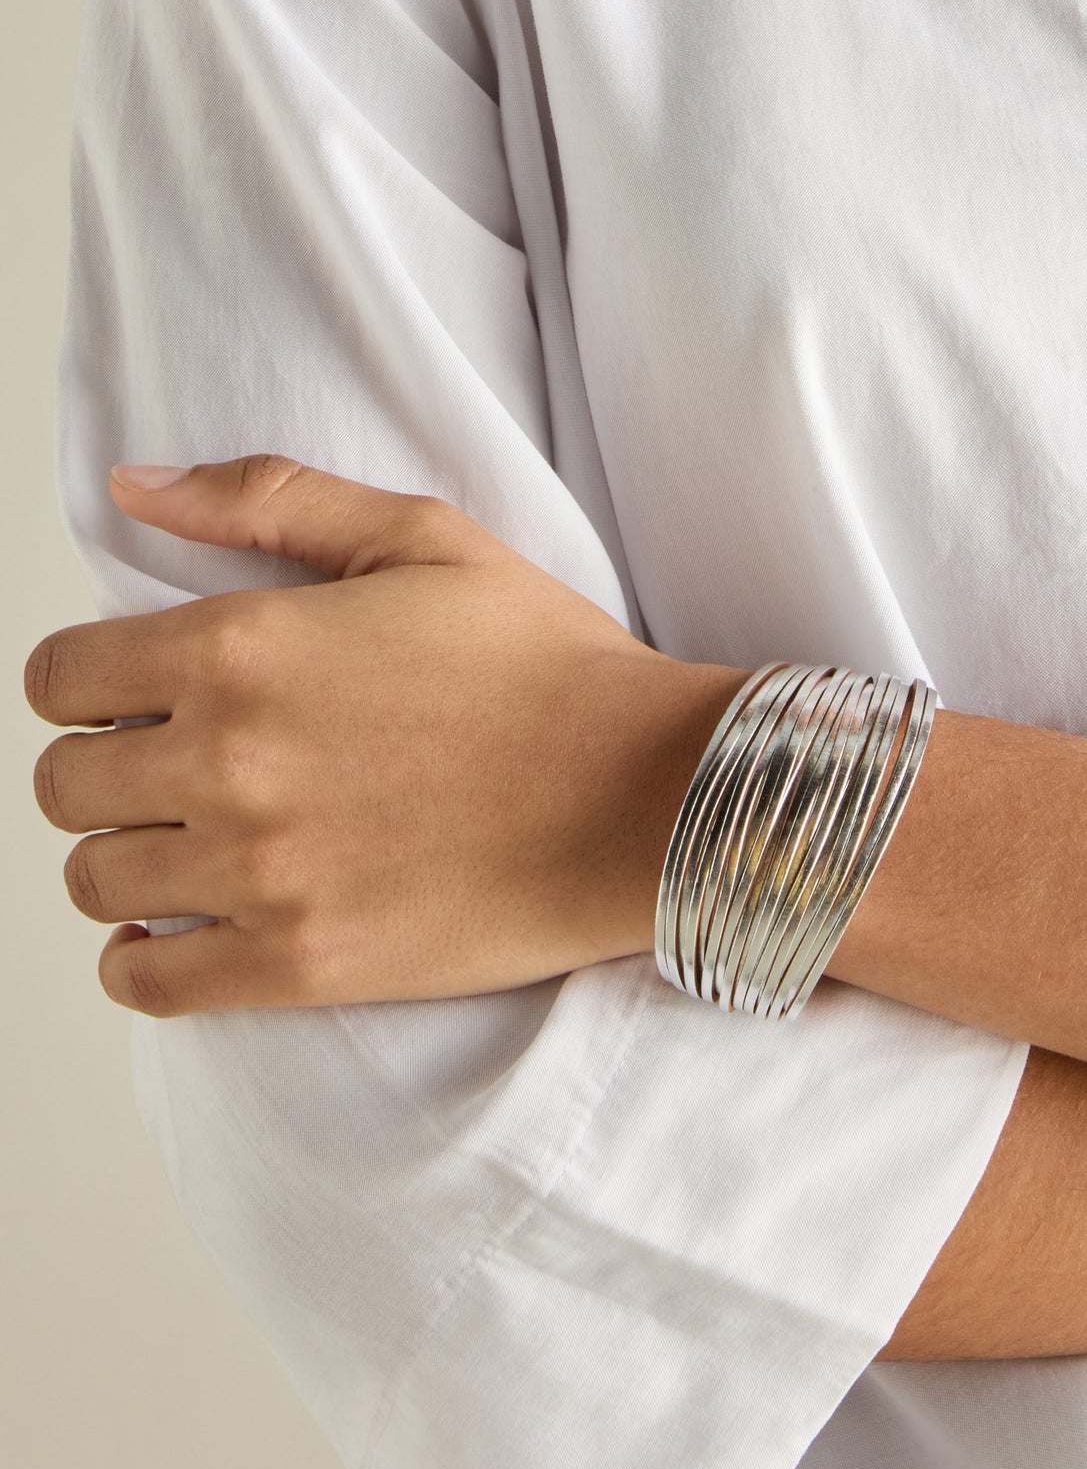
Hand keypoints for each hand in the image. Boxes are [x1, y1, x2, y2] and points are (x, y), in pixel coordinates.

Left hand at [26, 456, 745, 1016]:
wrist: (645, 791)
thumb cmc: (545, 661)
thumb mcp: (418, 537)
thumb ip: (267, 501)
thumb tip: (133, 485)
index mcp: (242, 646)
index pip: (58, 678)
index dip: (84, 682)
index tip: (129, 694)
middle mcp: (228, 760)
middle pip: (63, 784)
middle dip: (101, 767)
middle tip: (167, 765)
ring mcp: (258, 871)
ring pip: (92, 880)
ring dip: (123, 858)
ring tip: (187, 841)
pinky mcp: (298, 962)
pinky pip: (148, 983)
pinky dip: (140, 960)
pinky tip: (176, 929)